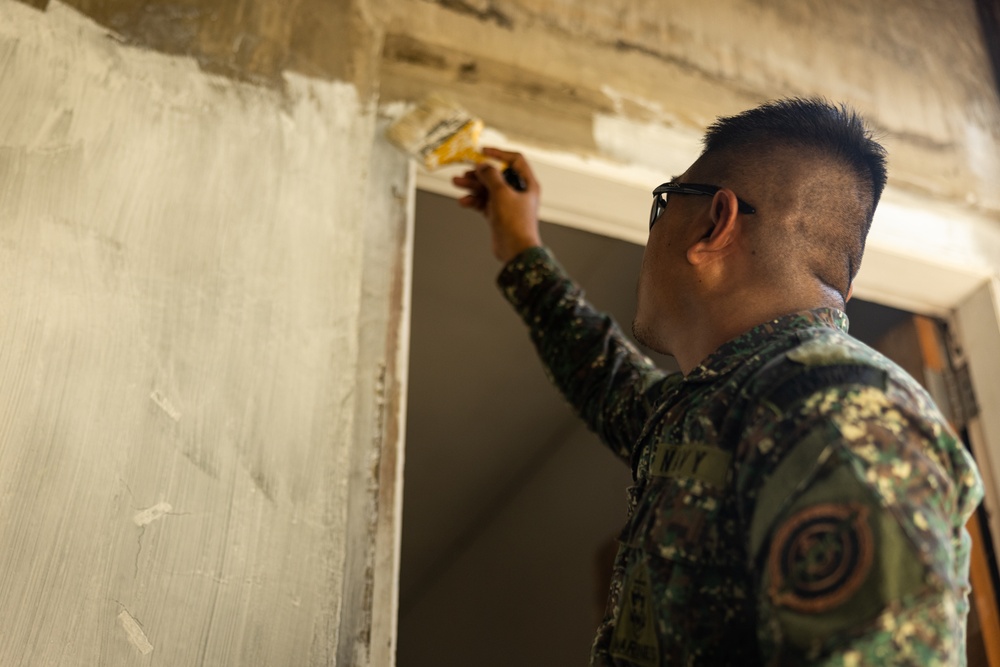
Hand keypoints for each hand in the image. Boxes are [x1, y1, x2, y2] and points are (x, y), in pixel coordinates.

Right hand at [452, 147, 541, 263]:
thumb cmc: (515, 222)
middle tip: (463, 171)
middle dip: (479, 173)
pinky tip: (463, 201)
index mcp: (527, 183)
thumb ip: (490, 175)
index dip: (499, 153)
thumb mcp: (501, 193)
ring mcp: (508, 204)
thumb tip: (482, 165)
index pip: (515, 160)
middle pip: (497, 175)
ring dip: (472, 186)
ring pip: (487, 189)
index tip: (483, 151)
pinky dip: (474, 200)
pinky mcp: (498, 215)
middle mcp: (519, 192)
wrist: (515, 251)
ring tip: (456, 183)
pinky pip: (483, 202)